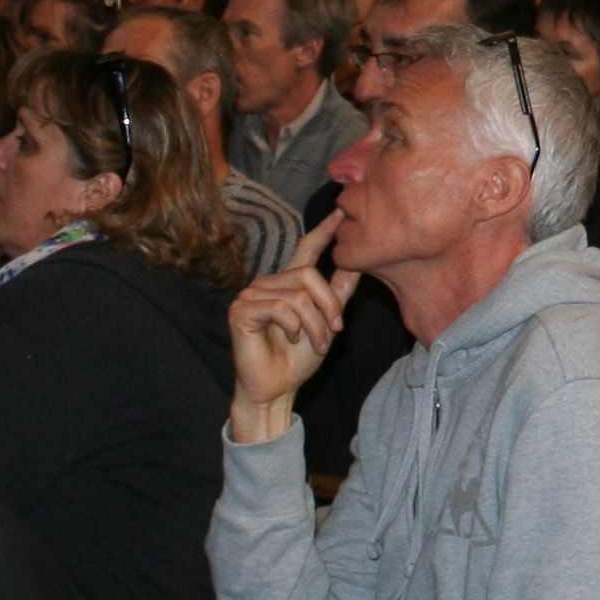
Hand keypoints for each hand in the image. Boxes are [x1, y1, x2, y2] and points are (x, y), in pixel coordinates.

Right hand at [225, 214, 347, 442]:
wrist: (277, 388)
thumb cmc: (298, 359)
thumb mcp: (327, 322)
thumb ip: (339, 292)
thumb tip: (357, 261)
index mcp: (289, 284)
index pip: (306, 249)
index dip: (324, 230)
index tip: (342, 212)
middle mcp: (269, 283)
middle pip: (309, 275)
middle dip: (329, 306)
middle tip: (333, 332)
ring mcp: (252, 294)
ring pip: (298, 295)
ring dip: (314, 324)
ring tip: (314, 343)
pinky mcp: (241, 309)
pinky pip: (280, 308)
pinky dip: (293, 327)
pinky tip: (290, 340)